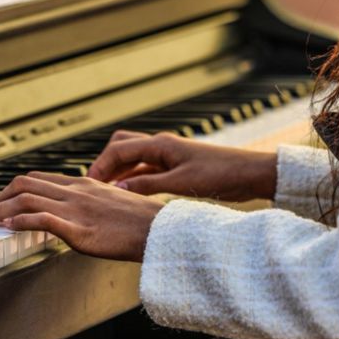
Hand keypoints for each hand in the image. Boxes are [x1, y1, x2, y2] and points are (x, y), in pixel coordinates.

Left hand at [0, 172, 164, 261]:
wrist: (161, 231)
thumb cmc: (143, 223)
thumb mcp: (114, 204)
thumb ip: (93, 204)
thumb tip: (80, 214)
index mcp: (84, 184)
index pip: (40, 178)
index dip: (16, 188)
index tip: (5, 201)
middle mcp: (76, 192)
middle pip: (25, 183)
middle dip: (1, 198)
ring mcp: (76, 209)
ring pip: (26, 199)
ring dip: (2, 211)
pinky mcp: (78, 230)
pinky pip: (40, 219)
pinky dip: (17, 222)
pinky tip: (7, 228)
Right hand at [88, 130, 277, 200]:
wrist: (250, 174)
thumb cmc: (221, 175)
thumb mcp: (181, 182)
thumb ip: (148, 184)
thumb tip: (118, 188)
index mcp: (160, 145)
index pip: (118, 150)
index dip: (100, 166)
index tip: (87, 184)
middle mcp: (161, 146)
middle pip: (121, 147)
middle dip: (105, 163)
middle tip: (93, 185)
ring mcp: (168, 156)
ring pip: (133, 159)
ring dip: (118, 171)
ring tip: (105, 191)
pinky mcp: (175, 167)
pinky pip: (145, 169)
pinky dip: (133, 178)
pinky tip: (128, 193)